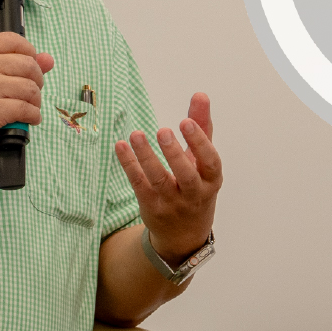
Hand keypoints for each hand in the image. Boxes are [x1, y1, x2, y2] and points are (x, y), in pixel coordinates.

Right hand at [0, 33, 54, 160]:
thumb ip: (17, 65)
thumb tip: (49, 59)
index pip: (13, 40)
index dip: (30, 52)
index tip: (30, 68)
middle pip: (29, 65)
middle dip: (37, 81)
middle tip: (30, 94)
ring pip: (30, 88)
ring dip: (36, 102)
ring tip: (28, 108)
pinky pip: (26, 109)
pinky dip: (33, 116)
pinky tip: (28, 119)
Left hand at [116, 92, 222, 261]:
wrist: (184, 235)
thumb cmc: (196, 186)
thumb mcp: (203, 161)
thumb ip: (201, 127)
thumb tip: (200, 95)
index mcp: (211, 180)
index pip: (210, 161)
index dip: (199, 142)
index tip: (186, 121)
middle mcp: (194, 194)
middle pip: (185, 175)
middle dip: (174, 153)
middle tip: (163, 130)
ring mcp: (171, 202)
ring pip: (158, 180)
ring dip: (146, 157)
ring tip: (136, 134)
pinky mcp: (150, 206)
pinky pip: (138, 184)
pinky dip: (129, 165)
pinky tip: (120, 146)